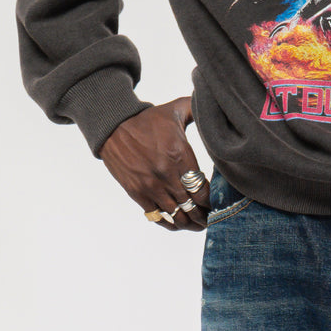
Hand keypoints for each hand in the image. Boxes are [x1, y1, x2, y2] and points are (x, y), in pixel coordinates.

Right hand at [98, 96, 209, 231]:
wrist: (114, 126)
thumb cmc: (148, 119)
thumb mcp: (177, 108)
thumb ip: (198, 110)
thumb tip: (217, 105)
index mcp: (180, 155)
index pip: (201, 189)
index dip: (211, 201)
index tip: (217, 203)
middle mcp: (167, 174)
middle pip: (191, 205)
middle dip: (203, 215)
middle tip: (211, 219)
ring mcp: (151, 186)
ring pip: (176, 215)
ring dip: (188, 223)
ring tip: (197, 225)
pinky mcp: (137, 193)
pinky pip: (157, 216)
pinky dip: (169, 223)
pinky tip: (178, 224)